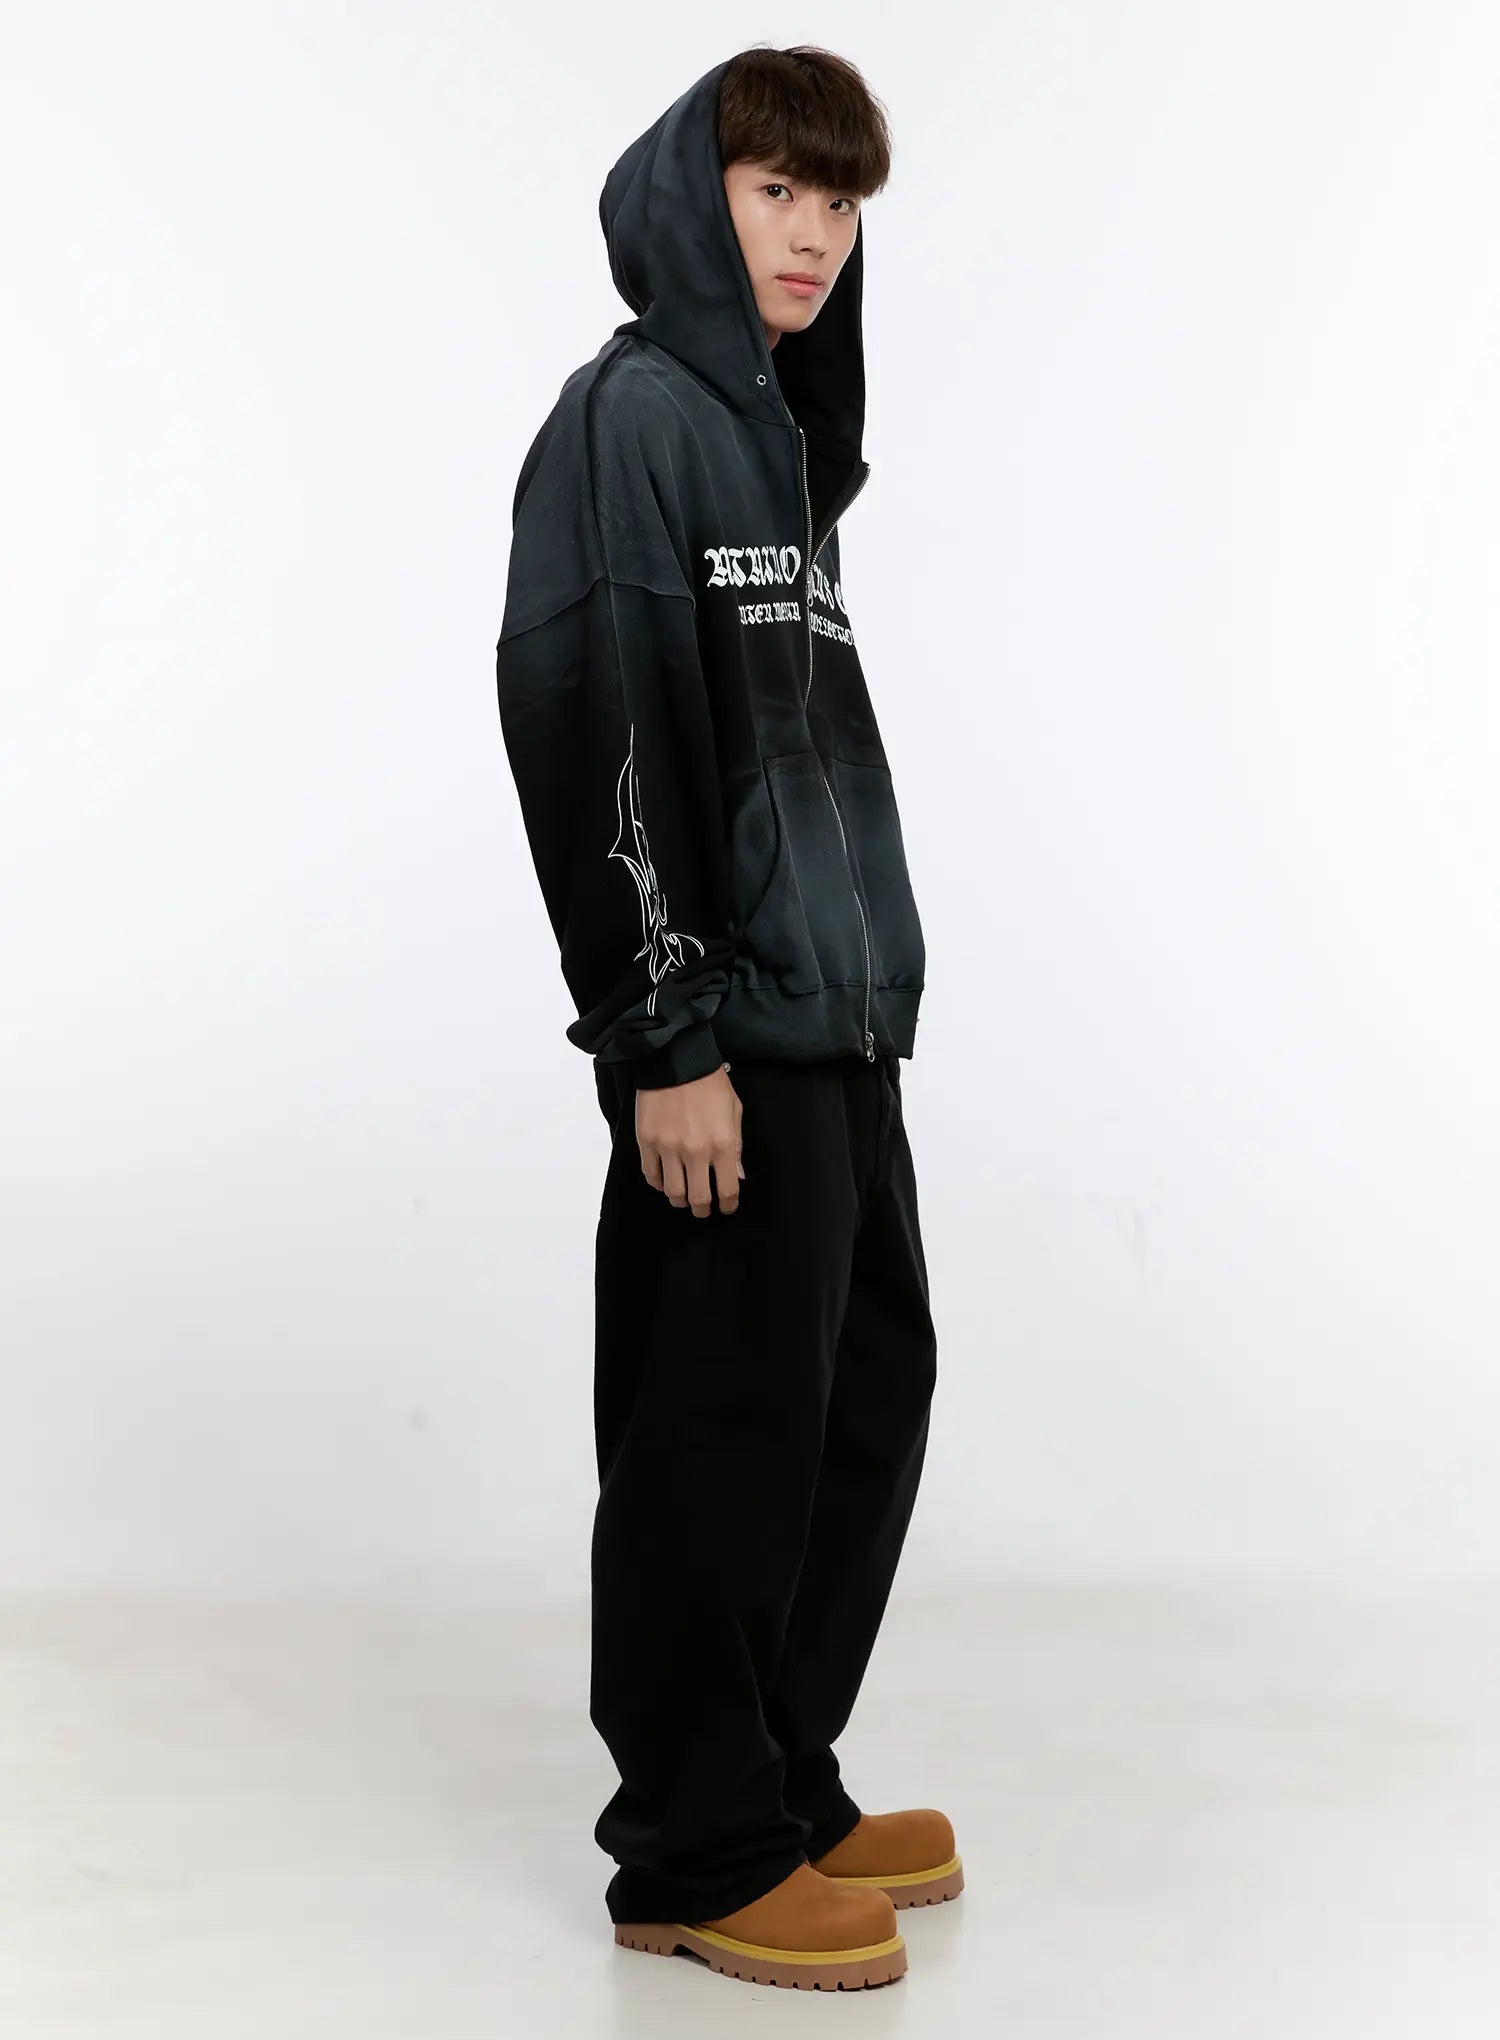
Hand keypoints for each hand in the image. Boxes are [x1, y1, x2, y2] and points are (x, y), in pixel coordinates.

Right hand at [635, 1064, 743, 1216]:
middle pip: (698, 1199)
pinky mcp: (647, 1141)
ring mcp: (668, 1148)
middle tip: (702, 1209)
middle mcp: (696, 1151)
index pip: (728, 1190)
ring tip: (682, 1196)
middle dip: (702, 1210)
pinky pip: (651, 1175)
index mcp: (723, 1144)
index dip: (728, 1205)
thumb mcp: (734, 1111)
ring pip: (673, 1192)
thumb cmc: (710, 1083)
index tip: (726, 1207)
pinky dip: (658, 1183)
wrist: (676, 1059)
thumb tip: (736, 1175)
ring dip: (679, 1199)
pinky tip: (665, 1180)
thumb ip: (737, 1146)